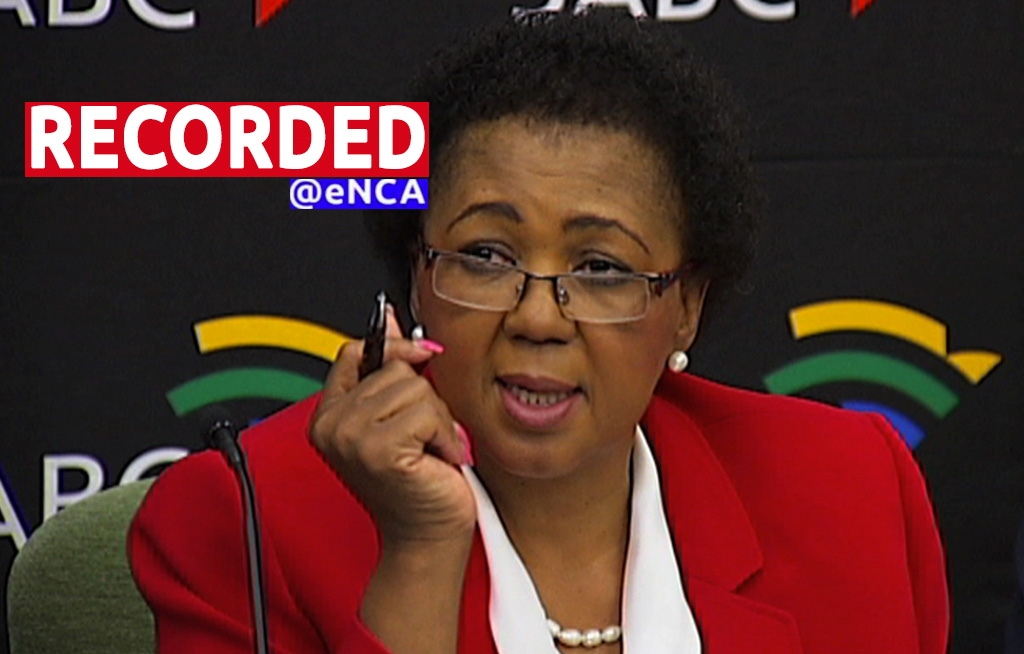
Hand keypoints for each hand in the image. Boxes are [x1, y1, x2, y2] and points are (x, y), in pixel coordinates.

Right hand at [309, 307, 476, 545]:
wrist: (427, 538)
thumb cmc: (418, 484)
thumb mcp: (401, 418)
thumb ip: (392, 370)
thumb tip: (391, 318)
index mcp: (328, 415)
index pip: (355, 351)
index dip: (395, 348)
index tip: (423, 356)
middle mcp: (331, 424)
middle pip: (394, 368)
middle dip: (425, 400)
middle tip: (426, 438)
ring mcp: (350, 436)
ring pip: (415, 388)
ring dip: (438, 420)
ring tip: (431, 451)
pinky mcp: (377, 448)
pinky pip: (427, 411)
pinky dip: (444, 435)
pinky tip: (437, 460)